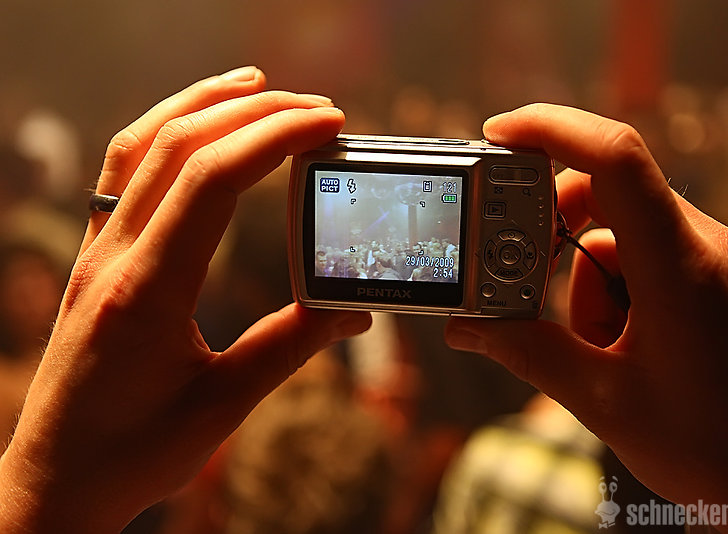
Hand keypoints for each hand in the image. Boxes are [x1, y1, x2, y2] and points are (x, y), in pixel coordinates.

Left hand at [0, 67, 370, 532]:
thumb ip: (291, 348)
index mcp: (147, 291)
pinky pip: (122, 172)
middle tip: (317, 108)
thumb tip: (353, 311)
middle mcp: (113, 257)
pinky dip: (163, 130)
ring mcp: (95, 251)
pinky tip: (198, 125)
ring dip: (203, 103)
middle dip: (255, 112)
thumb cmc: (134, 451)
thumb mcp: (224, 405)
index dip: (275, 138)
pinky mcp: (94, 256)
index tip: (327, 125)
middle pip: (180, 146)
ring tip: (258, 83)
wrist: (57, 477)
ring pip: (141, 144)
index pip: (212, 181)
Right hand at [446, 104, 727, 513]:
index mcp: (678, 268)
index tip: (499, 134)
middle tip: (527, 288)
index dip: (551, 130)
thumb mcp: (604, 402)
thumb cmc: (716, 447)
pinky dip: (612, 291)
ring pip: (621, 234)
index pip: (615, 159)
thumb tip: (468, 327)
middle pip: (607, 195)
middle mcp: (703, 248)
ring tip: (596, 351)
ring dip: (585, 281)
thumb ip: (529, 353)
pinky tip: (617, 349)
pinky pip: (645, 258)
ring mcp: (712, 262)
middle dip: (553, 234)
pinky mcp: (713, 280)